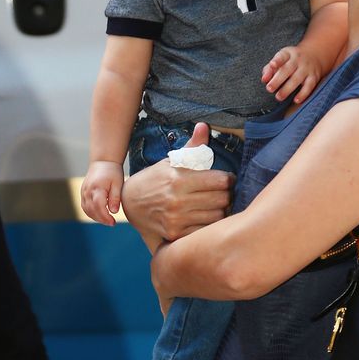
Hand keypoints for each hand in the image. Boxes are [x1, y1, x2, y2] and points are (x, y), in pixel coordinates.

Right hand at [80, 161, 123, 225]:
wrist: (103, 162)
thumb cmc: (113, 172)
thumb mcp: (118, 183)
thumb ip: (115, 197)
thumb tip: (114, 211)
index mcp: (97, 188)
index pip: (98, 206)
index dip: (105, 217)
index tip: (113, 222)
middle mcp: (88, 191)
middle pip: (92, 210)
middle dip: (101, 219)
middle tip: (112, 223)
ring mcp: (83, 192)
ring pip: (87, 210)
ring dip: (96, 217)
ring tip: (107, 220)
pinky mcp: (83, 193)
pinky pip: (85, 206)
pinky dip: (91, 213)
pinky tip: (100, 215)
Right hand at [122, 123, 233, 245]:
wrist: (130, 203)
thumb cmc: (155, 179)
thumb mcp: (171, 161)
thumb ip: (192, 146)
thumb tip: (204, 126)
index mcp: (179, 178)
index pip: (220, 180)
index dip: (228, 179)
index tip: (227, 179)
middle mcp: (177, 199)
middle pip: (222, 199)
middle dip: (228, 195)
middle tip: (225, 193)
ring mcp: (176, 218)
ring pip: (216, 216)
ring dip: (220, 210)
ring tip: (217, 205)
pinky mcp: (174, 233)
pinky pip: (204, 230)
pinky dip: (208, 225)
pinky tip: (205, 217)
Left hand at [261, 45, 321, 103]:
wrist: (314, 55)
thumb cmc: (291, 60)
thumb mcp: (281, 59)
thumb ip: (270, 69)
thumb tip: (264, 79)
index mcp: (287, 54)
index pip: (282, 56)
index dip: (277, 61)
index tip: (272, 65)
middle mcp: (298, 60)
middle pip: (287, 69)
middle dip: (278, 80)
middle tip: (269, 89)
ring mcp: (306, 68)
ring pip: (297, 79)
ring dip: (287, 89)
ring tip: (279, 97)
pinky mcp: (314, 77)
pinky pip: (309, 86)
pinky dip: (303, 94)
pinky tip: (296, 100)